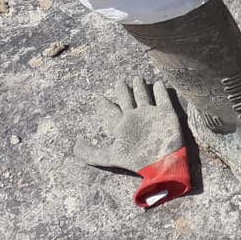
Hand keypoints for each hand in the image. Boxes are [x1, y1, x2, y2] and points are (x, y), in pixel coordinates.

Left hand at [74, 77, 190, 207]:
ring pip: (143, 97)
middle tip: (119, 82)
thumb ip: (92, 153)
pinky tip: (158, 83)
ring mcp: (150, 115)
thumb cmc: (135, 159)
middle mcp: (135, 118)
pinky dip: (160, 91)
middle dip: (123, 91)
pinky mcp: (166, 113)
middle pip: (127, 101)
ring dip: (140, 87)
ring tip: (137, 78)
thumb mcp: (110, 156)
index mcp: (122, 126)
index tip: (99, 98)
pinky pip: (162, 99)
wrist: (161, 162)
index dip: (105, 106)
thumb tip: (73, 148)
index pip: (111, 112)